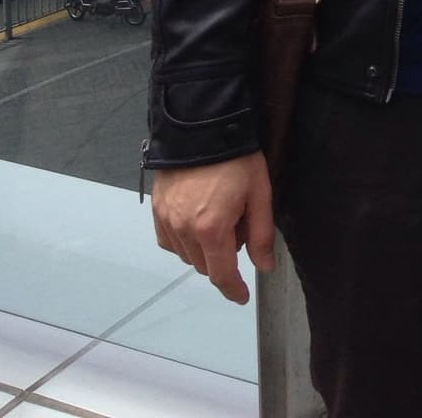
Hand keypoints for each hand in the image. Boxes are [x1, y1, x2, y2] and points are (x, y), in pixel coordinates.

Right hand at [151, 153, 275, 304]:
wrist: (201, 124)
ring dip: (203, 250)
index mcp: (211, 229)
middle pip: (204, 265)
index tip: (242, 296)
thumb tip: (264, 266)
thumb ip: (261, 234)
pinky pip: (169, 241)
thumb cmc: (236, 158)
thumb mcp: (259, 193)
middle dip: (223, 258)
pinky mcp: (157, 209)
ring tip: (219, 217)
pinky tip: (196, 222)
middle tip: (238, 227)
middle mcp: (184, 230)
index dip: (233, 289)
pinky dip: (183, 241)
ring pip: (186, 255)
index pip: (221, 274)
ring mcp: (166, 220)